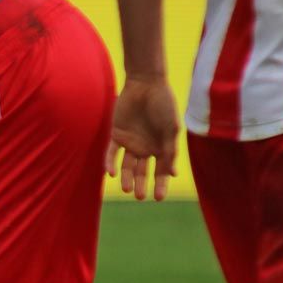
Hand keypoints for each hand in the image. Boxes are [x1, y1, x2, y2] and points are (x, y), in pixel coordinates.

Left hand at [106, 73, 180, 200]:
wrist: (146, 84)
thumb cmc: (163, 104)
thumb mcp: (171, 128)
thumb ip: (170, 151)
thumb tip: (172, 174)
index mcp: (161, 147)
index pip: (160, 171)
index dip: (160, 185)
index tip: (158, 198)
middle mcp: (145, 148)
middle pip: (142, 171)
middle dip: (141, 184)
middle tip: (140, 196)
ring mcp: (130, 142)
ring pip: (126, 165)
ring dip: (125, 177)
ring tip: (126, 189)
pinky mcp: (116, 135)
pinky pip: (111, 153)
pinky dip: (110, 163)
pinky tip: (111, 173)